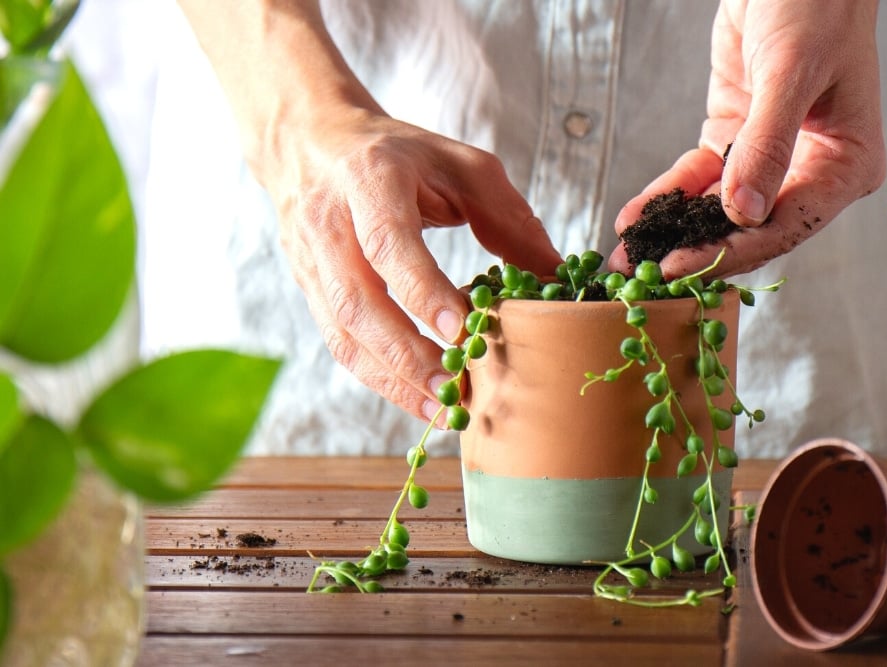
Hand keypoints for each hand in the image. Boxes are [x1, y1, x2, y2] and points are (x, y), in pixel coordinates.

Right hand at [272, 107, 561, 419]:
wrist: (312, 140)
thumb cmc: (400, 154)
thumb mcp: (461, 165)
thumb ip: (507, 217)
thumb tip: (553, 276)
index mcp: (369, 178)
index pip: (389, 242)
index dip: (421, 289)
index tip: (460, 330)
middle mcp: (329, 222)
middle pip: (357, 300)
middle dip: (406, 353)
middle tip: (453, 387)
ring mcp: (311, 260)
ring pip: (342, 333)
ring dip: (391, 378)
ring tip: (440, 407)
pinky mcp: (308, 289)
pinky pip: (340, 343)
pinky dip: (379, 377)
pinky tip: (417, 397)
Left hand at [611, 0, 885, 277]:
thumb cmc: (814, 4)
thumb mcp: (792, 71)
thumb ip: (767, 144)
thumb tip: (743, 212)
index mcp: (846, 166)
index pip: (787, 224)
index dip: (732, 249)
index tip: (683, 266)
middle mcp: (811, 171)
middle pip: (751, 228)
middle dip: (697, 251)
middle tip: (644, 279)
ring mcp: (770, 159)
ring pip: (719, 209)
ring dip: (674, 232)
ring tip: (629, 257)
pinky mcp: (735, 139)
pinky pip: (698, 178)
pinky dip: (667, 197)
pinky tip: (636, 218)